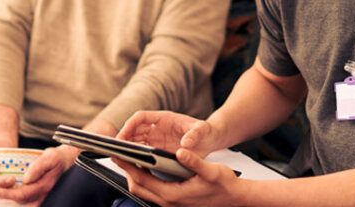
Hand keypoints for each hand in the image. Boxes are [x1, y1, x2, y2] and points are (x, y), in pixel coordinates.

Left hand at [0, 143, 77, 205]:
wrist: (66, 160)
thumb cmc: (57, 157)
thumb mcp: (49, 157)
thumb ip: (38, 167)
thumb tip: (26, 179)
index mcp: (43, 186)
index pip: (21, 194)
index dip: (6, 194)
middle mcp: (41, 194)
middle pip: (19, 200)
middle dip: (4, 196)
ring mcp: (40, 195)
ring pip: (20, 200)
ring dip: (7, 196)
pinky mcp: (37, 192)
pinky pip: (23, 197)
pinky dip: (13, 194)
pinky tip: (5, 188)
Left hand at [115, 147, 242, 206]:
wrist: (235, 199)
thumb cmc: (224, 185)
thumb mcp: (211, 171)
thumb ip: (194, 161)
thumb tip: (181, 151)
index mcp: (173, 195)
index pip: (142, 181)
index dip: (129, 167)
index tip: (119, 155)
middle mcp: (169, 202)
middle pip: (138, 188)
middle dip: (126, 171)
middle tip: (119, 154)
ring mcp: (171, 204)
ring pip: (144, 191)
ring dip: (135, 175)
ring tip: (129, 158)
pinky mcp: (174, 201)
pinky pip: (152, 191)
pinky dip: (145, 179)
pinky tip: (147, 167)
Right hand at [118, 111, 221, 157]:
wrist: (209, 140)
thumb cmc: (205, 131)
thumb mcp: (203, 130)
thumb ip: (195, 134)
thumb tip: (187, 142)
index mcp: (164, 118)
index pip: (141, 117)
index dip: (130, 125)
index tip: (123, 135)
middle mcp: (157, 128)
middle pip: (134, 129)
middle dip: (124, 138)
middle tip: (117, 151)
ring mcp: (156, 139)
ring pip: (135, 141)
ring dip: (127, 148)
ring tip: (121, 158)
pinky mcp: (158, 150)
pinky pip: (142, 152)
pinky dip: (136, 156)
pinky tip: (133, 164)